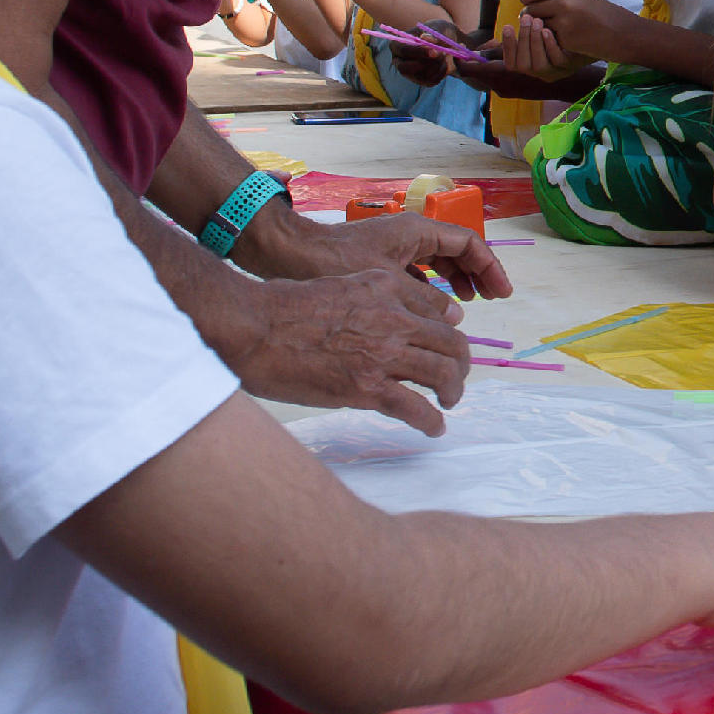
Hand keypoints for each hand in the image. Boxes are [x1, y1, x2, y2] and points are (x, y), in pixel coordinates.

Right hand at [210, 262, 481, 437]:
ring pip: (442, 374)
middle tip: (454, 379)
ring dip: (452, 391)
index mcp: (386, 288)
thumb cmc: (284, 308)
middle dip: (460, 364)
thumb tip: (401, 319)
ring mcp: (382, 354)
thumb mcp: (342, 285)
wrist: (254, 328)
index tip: (446, 347)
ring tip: (447, 402)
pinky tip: (433, 428)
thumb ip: (377, 297)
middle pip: (451, 343)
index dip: (448, 332)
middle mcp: (393, 318)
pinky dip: (431, 421)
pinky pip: (415, 408)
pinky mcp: (367, 388)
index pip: (439, 311)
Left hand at [272, 203, 515, 302]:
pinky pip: (416, 270)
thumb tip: (455, 315)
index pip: (469, 242)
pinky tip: (427, 310)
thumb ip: (425, 302)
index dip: (490, 267)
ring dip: (453, 280)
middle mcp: (408, 233)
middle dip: (475, 274)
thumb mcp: (387, 286)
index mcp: (416, 230)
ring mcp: (392, 245)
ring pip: (435, 260)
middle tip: (491, 300)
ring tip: (465, 306)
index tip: (501, 293)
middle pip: (455, 250)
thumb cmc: (336, 263)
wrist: (288, 253)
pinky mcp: (377, 259)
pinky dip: (428, 287)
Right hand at [495, 6, 565, 78]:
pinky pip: (556, 61)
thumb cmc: (559, 33)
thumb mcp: (538, 34)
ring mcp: (556, 72)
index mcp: (530, 65)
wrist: (589, 36)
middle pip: (523, 65)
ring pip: (538, 65)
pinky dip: (549, 46)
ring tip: (537, 21)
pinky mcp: (570, 67)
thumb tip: (493, 37)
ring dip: (534, 42)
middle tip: (526, 18)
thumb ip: (520, 35)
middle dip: (522, 40)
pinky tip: (548, 31)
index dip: (507, 47)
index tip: (507, 26)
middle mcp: (541, 73)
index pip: (511, 64)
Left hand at [519, 0, 638, 63]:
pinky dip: (553, 39)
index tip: (525, 2)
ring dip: (540, 28)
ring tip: (553, 28)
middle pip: (531, 9)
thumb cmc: (601, 14)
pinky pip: (549, 38)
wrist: (621, 33)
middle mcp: (565, 3)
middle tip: (532, 19)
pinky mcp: (566, 39)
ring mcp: (565, 23)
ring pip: (538, 25)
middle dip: (529, 15)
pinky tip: (566, 38)